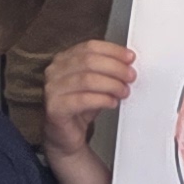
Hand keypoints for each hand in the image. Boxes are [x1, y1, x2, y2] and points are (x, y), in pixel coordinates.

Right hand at [42, 39, 134, 160]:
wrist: (65, 137)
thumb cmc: (80, 107)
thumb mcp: (95, 83)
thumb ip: (107, 70)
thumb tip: (128, 63)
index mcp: (63, 59)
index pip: (90, 46)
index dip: (113, 51)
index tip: (130, 57)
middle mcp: (54, 71)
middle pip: (89, 61)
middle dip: (115, 67)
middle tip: (130, 76)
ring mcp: (52, 89)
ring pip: (87, 79)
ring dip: (111, 84)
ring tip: (123, 91)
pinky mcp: (54, 108)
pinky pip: (82, 100)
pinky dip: (101, 100)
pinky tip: (112, 102)